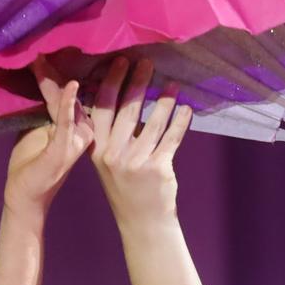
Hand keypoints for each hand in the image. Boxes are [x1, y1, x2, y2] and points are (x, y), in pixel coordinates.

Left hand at [4, 64, 93, 215]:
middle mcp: (80, 130)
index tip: (41, 52)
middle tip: (46, 46)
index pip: (64, 95)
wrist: (25, 195)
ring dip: (60, 81)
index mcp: (73, 126)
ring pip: (68, 105)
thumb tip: (37, 83)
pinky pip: (67, 122)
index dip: (53, 73)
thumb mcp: (34, 129)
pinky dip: (67, 103)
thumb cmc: (30, 164)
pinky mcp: (65, 149)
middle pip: (69, 96)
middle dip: (58, 71)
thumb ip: (41, 110)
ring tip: (48, 58)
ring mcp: (75, 140)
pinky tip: (71, 86)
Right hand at [88, 58, 190, 221]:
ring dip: (164, 101)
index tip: (121, 62)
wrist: (142, 221)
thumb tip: (125, 96)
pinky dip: (181, 122)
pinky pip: (172, 138)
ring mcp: (135, 162)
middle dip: (138, 82)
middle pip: (127, 110)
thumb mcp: (109, 162)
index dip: (112, 83)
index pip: (102, 109)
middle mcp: (113, 154)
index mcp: (98, 149)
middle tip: (147, 62)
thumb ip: (113, 135)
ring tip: (173, 84)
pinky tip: (187, 109)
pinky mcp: (157, 169)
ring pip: (153, 123)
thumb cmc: (127, 187)